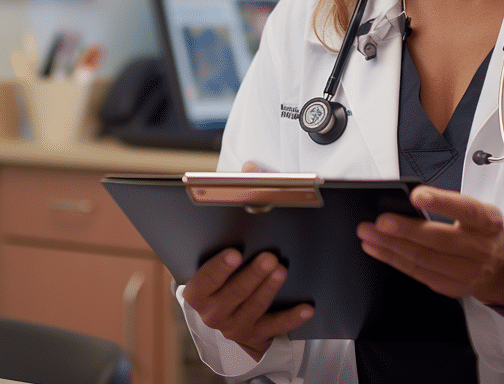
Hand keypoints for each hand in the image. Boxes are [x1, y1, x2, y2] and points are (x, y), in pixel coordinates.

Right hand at [180, 160, 312, 359]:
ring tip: (282, 270)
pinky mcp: (255, 335)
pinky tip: (307, 307)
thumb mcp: (220, 241)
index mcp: (197, 289)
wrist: (226, 311)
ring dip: (269, 290)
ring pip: (254, 308)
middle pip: (232, 294)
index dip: (218, 268)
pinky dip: (291, 318)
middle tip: (270, 257)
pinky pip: (275, 328)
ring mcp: (233, 325)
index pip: (204, 279)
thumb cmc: (223, 269)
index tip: (234, 253)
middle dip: (251, 276)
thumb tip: (251, 168)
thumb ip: (232, 201)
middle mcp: (211, 311)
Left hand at [355, 185, 503, 308]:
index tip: (416, 195)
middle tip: (380, 221)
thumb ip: (450, 204)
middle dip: (406, 230)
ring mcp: (466, 272)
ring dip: (391, 246)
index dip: (441, 202)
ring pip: (424, 259)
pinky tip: (377, 249)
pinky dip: (393, 260)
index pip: (466, 209)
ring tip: (368, 234)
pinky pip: (417, 273)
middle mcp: (479, 249)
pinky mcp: (450, 287)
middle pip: (440, 240)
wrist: (500, 269)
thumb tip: (409, 199)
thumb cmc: (481, 233)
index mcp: (487, 222)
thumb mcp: (477, 212)